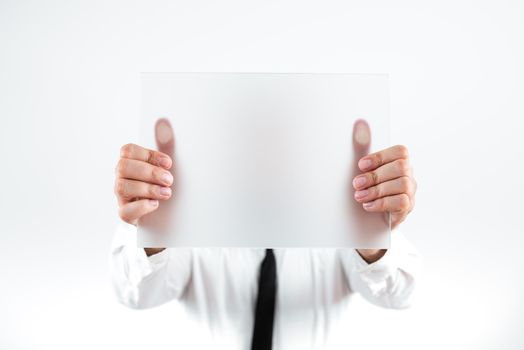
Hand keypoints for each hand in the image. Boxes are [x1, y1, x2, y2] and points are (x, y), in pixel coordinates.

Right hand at [114, 119, 174, 254]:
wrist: (167, 215)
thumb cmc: (164, 184)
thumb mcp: (166, 165)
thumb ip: (165, 144)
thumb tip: (164, 121)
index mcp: (130, 162)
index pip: (128, 150)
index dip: (148, 155)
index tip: (169, 163)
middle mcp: (121, 177)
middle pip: (123, 166)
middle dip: (149, 172)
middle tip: (170, 179)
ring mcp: (121, 197)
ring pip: (123, 187)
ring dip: (148, 188)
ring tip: (167, 192)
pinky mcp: (126, 215)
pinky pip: (124, 211)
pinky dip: (141, 206)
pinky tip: (156, 204)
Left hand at [351, 120, 416, 261]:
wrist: (367, 218)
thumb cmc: (366, 187)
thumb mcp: (363, 168)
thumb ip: (362, 146)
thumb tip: (359, 122)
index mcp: (399, 161)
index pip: (400, 152)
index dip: (380, 156)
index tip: (360, 165)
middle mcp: (409, 175)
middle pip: (401, 167)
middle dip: (375, 175)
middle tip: (356, 184)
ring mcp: (410, 192)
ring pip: (402, 184)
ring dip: (377, 190)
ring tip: (360, 196)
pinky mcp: (407, 208)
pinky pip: (402, 202)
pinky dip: (382, 203)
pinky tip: (368, 205)